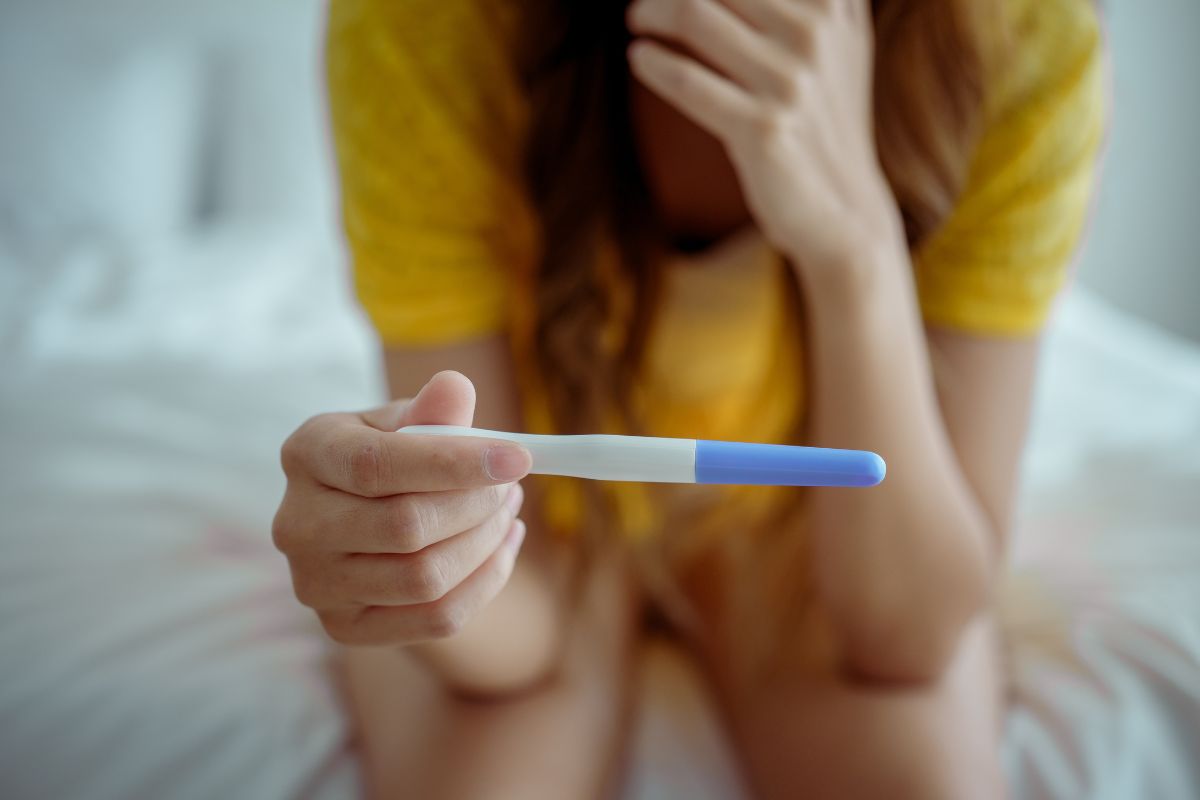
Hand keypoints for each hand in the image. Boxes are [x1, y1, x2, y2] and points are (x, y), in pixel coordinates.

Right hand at [272, 371, 531, 644]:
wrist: (365, 511)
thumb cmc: (392, 454)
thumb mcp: (407, 420)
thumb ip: (432, 411)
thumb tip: (455, 388)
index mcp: (307, 454)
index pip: (377, 466)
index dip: (454, 463)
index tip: (518, 458)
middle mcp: (297, 524)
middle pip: (405, 527)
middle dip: (477, 505)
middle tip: (510, 483)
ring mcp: (314, 583)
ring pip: (425, 578)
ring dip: (485, 543)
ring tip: (507, 510)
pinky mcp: (343, 627)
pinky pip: (436, 619)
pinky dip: (485, 582)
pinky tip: (502, 547)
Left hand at [627, 0, 902, 277]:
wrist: (843, 207)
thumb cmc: (828, 116)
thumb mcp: (841, 41)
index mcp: (832, 3)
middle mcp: (815, 34)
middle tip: (646, 4)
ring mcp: (789, 82)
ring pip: (695, 16)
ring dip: (652, 11)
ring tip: (639, 19)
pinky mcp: (762, 128)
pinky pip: (689, 81)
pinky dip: (654, 64)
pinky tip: (640, 57)